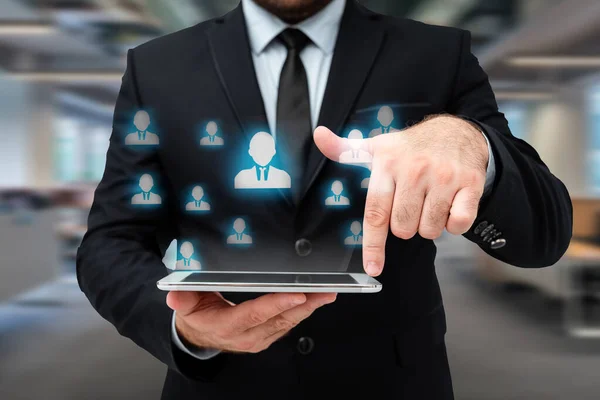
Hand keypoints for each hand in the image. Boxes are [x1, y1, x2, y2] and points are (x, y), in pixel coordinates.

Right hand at [166, 291, 335, 353]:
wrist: (201, 336)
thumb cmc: (197, 315)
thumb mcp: (186, 305)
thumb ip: (183, 298)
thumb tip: (175, 295)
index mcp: (227, 326)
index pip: (255, 314)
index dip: (276, 304)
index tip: (297, 294)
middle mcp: (247, 336)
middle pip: (280, 319)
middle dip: (305, 305)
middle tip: (325, 291)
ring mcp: (260, 338)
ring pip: (288, 323)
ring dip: (310, 308)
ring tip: (328, 293)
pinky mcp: (269, 336)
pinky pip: (289, 324)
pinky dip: (304, 311)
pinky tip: (316, 299)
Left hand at [314, 115, 488, 276]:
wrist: (458, 131)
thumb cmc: (411, 147)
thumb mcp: (377, 146)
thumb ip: (345, 149)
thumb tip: (318, 135)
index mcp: (387, 163)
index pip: (376, 213)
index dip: (373, 245)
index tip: (373, 268)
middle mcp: (415, 170)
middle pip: (403, 228)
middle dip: (405, 225)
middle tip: (411, 205)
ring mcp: (444, 176)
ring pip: (429, 230)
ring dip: (428, 224)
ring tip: (429, 202)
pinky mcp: (470, 184)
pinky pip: (458, 224)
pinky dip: (454, 223)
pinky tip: (450, 205)